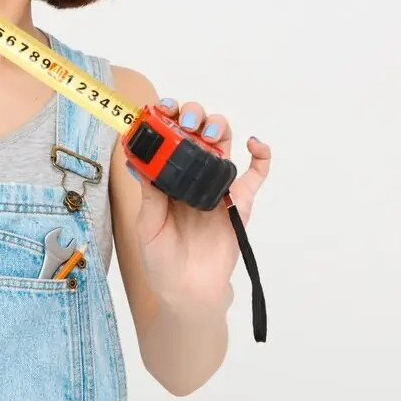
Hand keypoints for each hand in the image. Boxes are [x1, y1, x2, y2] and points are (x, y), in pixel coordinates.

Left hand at [129, 98, 270, 312]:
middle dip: (193, 117)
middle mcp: (192, 175)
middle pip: (197, 132)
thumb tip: (138, 158)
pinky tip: (255, 143)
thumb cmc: (161, 259)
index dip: (166, 117)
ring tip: (210, 132)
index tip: (161, 110)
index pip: (168, 137)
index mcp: (166, 177)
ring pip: (224, 143)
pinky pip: (256, 175)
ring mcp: (217, 185)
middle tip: (186, 124)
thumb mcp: (147, 225)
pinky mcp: (240, 202)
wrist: (188, 291)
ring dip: (220, 127)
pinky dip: (261, 156)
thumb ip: (149, 193)